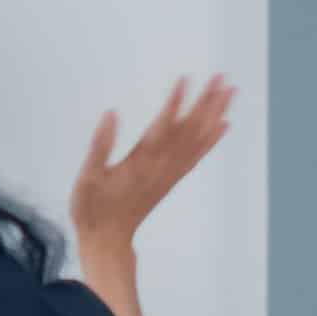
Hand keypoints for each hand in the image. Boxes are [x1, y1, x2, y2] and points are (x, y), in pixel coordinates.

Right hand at [69, 76, 236, 251]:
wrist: (108, 239)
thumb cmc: (93, 209)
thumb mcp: (87, 178)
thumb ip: (100, 146)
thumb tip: (111, 114)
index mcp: (141, 162)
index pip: (162, 126)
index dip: (175, 102)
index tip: (186, 78)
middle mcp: (161, 165)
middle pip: (189, 129)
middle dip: (206, 101)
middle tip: (221, 76)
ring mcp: (170, 172)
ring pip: (198, 138)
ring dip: (215, 114)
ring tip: (229, 91)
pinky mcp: (172, 178)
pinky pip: (197, 155)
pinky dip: (212, 139)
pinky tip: (223, 124)